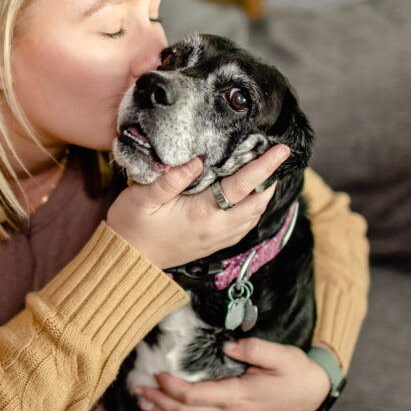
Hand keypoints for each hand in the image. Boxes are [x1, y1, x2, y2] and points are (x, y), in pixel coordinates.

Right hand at [106, 144, 290, 268]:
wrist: (128, 260)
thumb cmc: (131, 226)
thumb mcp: (143, 197)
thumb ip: (171, 179)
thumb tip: (197, 161)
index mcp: (202, 213)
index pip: (242, 185)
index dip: (264, 165)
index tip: (281, 150)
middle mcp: (215, 228)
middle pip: (257, 202)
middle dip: (270, 179)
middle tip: (275, 157)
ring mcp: (216, 239)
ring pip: (254, 217)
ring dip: (263, 195)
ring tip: (265, 173)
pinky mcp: (213, 244)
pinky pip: (243, 227)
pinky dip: (253, 210)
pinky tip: (249, 198)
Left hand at [132, 338, 330, 410]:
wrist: (313, 394)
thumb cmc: (297, 373)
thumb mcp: (282, 355)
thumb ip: (254, 349)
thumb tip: (229, 345)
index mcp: (238, 396)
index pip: (195, 396)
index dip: (172, 387)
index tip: (158, 373)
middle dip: (159, 401)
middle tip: (136, 389)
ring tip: (143, 402)